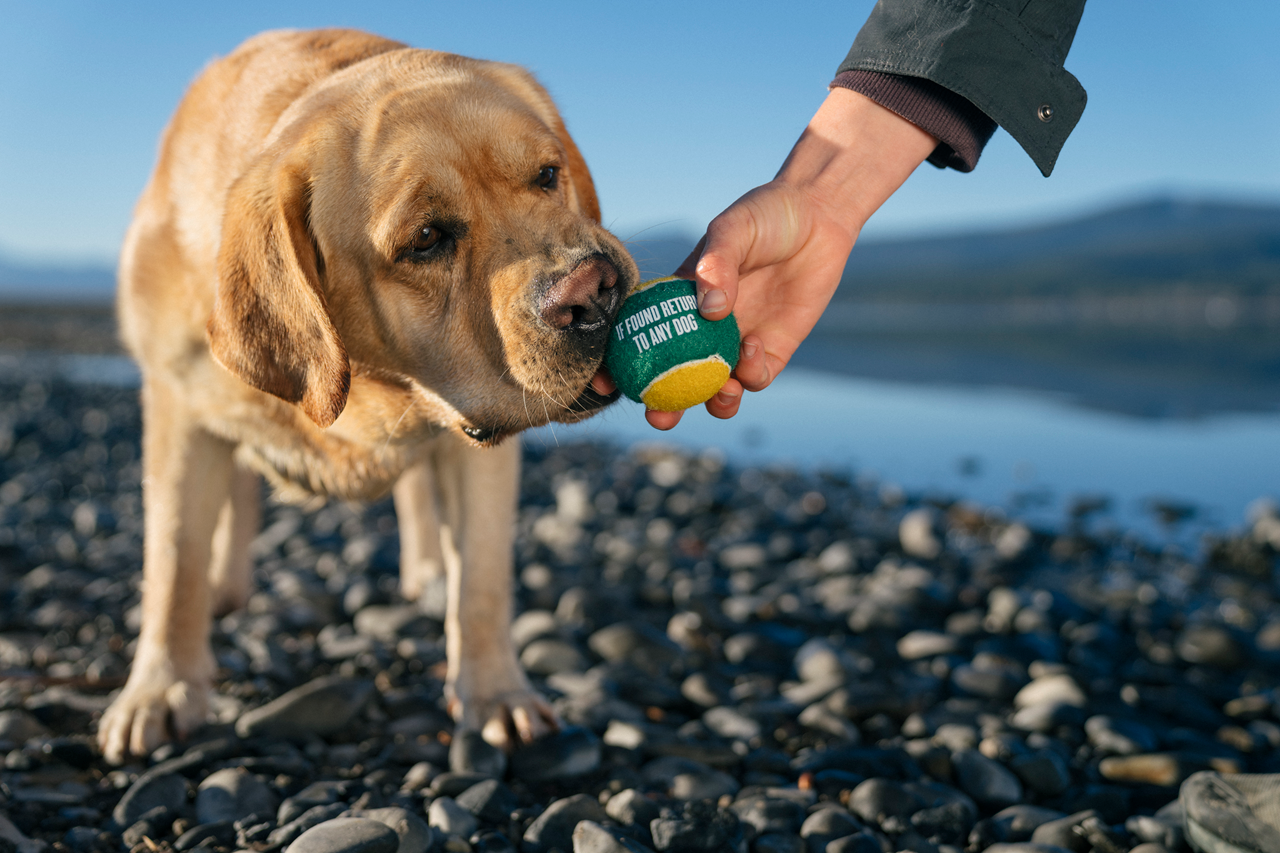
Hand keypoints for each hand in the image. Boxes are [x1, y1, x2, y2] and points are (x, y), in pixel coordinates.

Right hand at [644, 87, 936, 429]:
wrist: (819, 215)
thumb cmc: (765, 214)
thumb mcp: (733, 228)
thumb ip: (718, 265)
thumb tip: (709, 309)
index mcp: (677, 300)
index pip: (640, 337)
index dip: (620, 365)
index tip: (605, 383)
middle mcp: (702, 328)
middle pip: (674, 378)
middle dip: (664, 406)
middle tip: (661, 416)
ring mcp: (735, 343)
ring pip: (717, 389)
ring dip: (714, 402)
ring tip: (722, 392)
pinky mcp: (772, 350)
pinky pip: (756, 377)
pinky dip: (751, 374)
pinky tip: (751, 347)